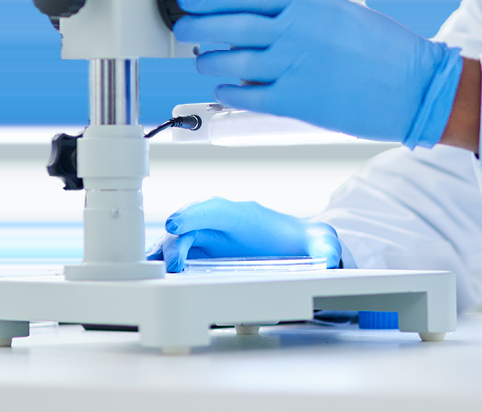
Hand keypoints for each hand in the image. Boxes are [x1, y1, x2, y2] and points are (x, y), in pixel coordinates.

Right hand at [146, 196, 341, 272]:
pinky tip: (153, 272)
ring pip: (177, 240)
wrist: (293, 246)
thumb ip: (323, 246)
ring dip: (164, 254)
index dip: (192, 215)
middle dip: (174, 243)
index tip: (174, 226)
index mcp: (242, 215)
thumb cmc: (297, 241)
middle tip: (174, 267)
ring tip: (154, 271)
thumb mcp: (317, 242)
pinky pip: (176, 253)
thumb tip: (329, 255)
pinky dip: (163, 261)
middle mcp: (220, 223)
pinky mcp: (200, 252)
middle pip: (188, 226)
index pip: (213, 209)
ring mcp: (207, 236)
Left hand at [174, 0, 464, 146]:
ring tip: (203, 60)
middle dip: (198, 27)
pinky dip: (228, 90)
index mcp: (306, 9)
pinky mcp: (295, 102)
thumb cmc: (389, 50)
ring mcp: (292, 68)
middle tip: (184, 27)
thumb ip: (306, 14)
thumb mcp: (344, 13)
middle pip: (228, 27)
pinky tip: (223, 87)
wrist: (415, 86)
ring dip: (209, 61)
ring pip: (231, 61)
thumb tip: (275, 18)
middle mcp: (294, 36)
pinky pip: (247, 96)